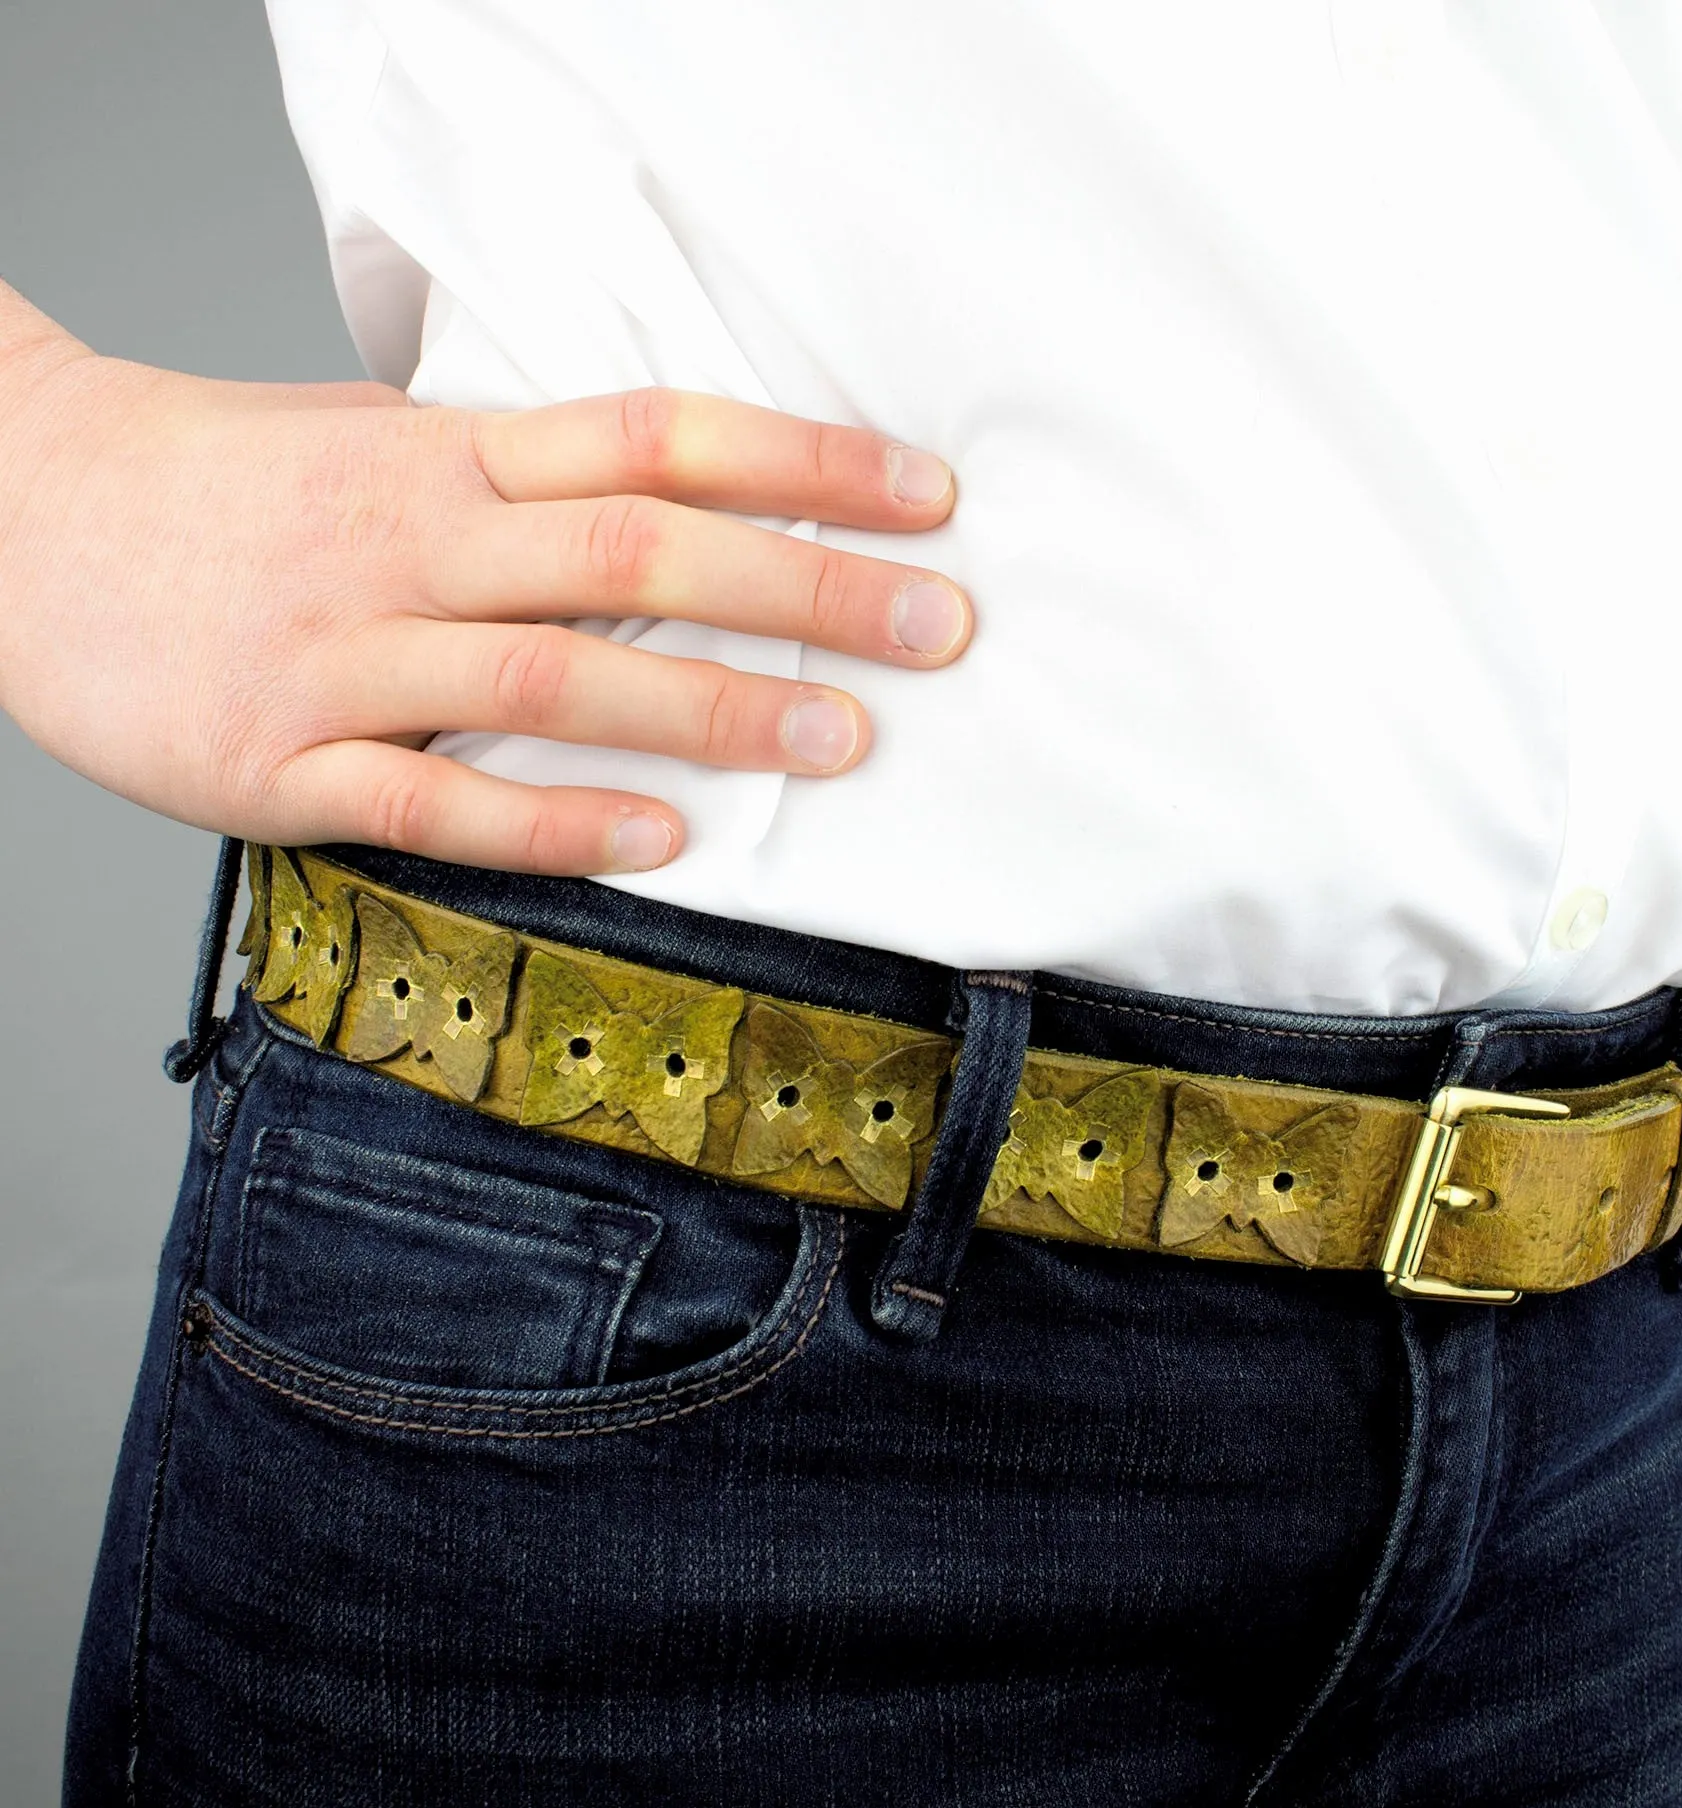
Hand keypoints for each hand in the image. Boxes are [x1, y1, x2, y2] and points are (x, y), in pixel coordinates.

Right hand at [0, 282, 968, 873]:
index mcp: (447, 458)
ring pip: (553, 676)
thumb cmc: (234, 488)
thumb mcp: (384, 445)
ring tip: (837, 739)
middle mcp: (410, 544)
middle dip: (805, 590)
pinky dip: (556, 824)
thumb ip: (524, 479)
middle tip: (938, 628)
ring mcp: (343, 658)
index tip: (924, 497)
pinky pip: (436, 802)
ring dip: (709, 711)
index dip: (802, 462)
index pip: (658, 438)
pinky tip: (663, 843)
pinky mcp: (277, 766)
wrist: (21, 516)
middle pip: (637, 552)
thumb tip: (687, 499)